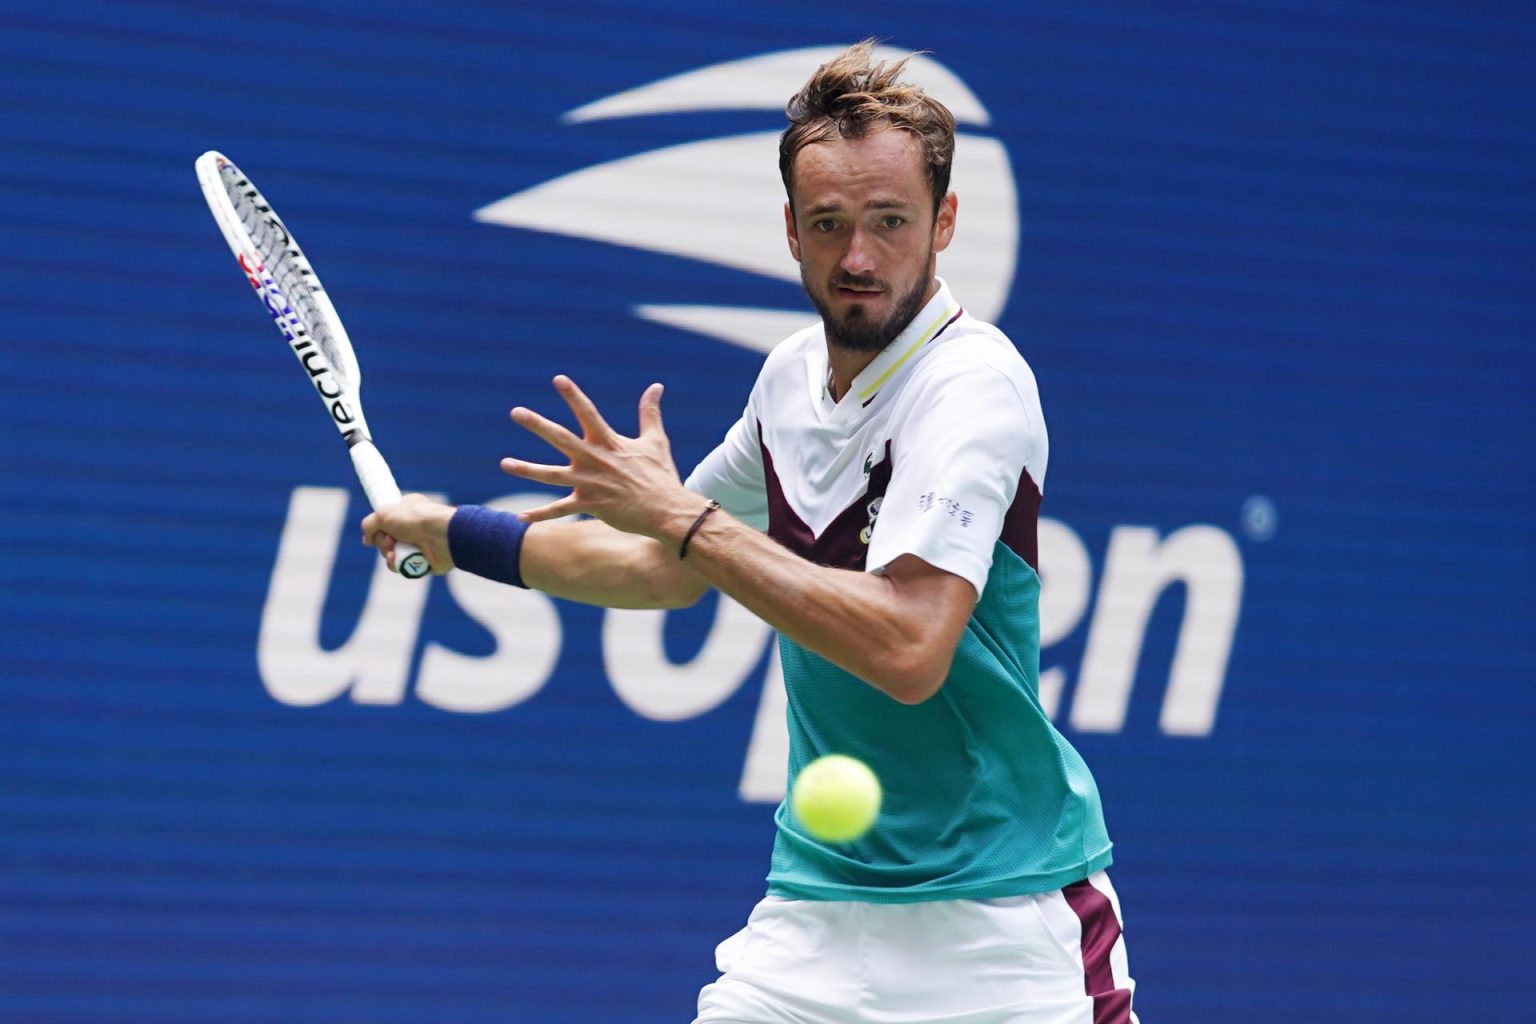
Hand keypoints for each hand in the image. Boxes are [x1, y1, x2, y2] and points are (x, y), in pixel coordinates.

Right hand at [361, 493, 455, 573]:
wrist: (441, 535)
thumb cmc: (415, 519)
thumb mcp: (383, 514)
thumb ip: (369, 525)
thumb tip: (367, 541)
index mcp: (408, 510)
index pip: (388, 520)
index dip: (380, 527)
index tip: (376, 530)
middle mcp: (414, 527)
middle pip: (387, 539)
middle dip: (383, 542)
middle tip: (390, 540)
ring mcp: (419, 545)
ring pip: (392, 554)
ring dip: (388, 554)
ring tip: (393, 551)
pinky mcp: (424, 562)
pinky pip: (402, 567)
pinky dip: (396, 564)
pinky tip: (397, 560)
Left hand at [501, 375, 696, 540]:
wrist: (667, 511)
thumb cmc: (661, 475)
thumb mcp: (656, 440)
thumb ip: (650, 412)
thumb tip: (656, 386)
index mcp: (609, 442)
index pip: (588, 413)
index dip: (573, 395)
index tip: (558, 379)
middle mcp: (595, 460)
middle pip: (561, 438)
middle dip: (538, 425)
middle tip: (516, 412)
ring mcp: (590, 484)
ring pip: (552, 475)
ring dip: (527, 469)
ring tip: (505, 463)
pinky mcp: (590, 506)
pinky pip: (560, 510)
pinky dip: (540, 514)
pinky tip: (520, 517)